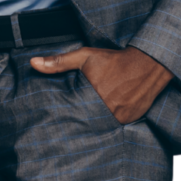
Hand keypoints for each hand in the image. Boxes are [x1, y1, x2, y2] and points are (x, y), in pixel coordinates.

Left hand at [29, 45, 172, 123]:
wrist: (148, 64)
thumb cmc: (114, 60)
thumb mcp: (84, 57)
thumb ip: (59, 62)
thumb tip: (33, 63)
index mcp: (94, 95)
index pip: (73, 112)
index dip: (65, 115)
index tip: (56, 118)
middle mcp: (108, 109)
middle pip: (87, 120)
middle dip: (78, 119)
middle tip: (69, 121)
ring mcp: (121, 116)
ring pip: (101, 123)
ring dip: (93, 121)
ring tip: (84, 120)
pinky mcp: (131, 118)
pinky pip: (115, 124)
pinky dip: (108, 120)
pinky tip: (101, 117)